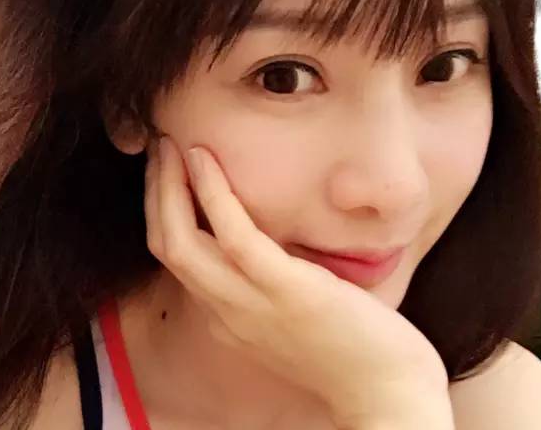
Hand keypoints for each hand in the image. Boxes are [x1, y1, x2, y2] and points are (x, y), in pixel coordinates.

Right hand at [144, 135, 452, 428]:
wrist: (386, 394)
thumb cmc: (347, 347)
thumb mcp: (289, 313)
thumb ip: (265, 282)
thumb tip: (264, 241)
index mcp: (225, 314)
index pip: (175, 257)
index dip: (162, 210)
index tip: (167, 172)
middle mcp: (224, 310)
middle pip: (165, 245)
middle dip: (154, 192)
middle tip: (156, 148)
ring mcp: (249, 302)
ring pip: (180, 240)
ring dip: (166, 187)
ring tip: (167, 146)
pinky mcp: (284, 289)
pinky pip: (232, 234)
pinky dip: (211, 192)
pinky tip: (203, 158)